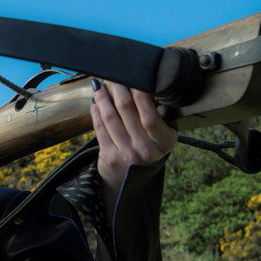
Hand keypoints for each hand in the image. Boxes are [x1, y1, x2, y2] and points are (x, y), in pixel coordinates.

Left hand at [89, 79, 177, 211]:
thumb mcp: (161, 139)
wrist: (131, 184)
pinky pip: (100, 128)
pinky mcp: (109, 157)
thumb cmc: (148, 153)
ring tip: (99, 85)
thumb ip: (157, 117)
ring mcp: (127, 154)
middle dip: (118, 88)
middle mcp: (147, 149)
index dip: (139, 92)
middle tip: (113, 75)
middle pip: (127, 109)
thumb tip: (142, 85)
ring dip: (103, 97)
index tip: (133, 76)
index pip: (150, 112)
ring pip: (111, 116)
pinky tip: (95, 102)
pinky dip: (96, 113)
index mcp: (164, 141)